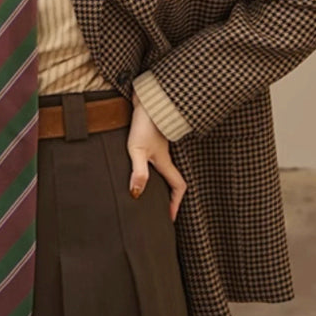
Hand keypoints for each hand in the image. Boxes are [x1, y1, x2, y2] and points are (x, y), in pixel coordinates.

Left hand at [127, 89, 186, 222]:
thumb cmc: (143, 123)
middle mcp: (164, 154)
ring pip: (163, 167)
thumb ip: (139, 172)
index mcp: (165, 161)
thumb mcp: (138, 150)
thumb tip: (137, 194)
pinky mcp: (149, 136)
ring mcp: (158, 145)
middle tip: (160, 208)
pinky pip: (153, 157)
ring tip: (147, 192)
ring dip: (160, 181)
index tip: (170, 217)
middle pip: (172, 178)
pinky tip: (137, 167)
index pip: (178, 186)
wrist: (146, 98)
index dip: (176, 203)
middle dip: (169, 195)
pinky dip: (149, 167)